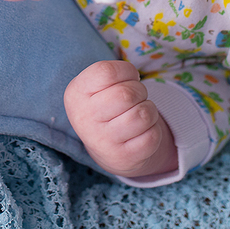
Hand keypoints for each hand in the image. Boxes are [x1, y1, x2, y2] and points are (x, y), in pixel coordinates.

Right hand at [65, 60, 177, 177]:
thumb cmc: (105, 105)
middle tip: (136, 97)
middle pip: (126, 94)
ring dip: (149, 109)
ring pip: (143, 114)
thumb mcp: (97, 85)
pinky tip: (141, 131)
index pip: (107, 72)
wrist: (106, 147)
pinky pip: (152, 136)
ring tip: (140, 113)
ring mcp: (103, 141)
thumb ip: (111, 74)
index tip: (127, 78)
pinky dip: (154, 129)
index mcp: (76, 94)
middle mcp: (84, 118)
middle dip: (140, 90)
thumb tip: (134, 76)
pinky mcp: (123, 157)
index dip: (126, 70)